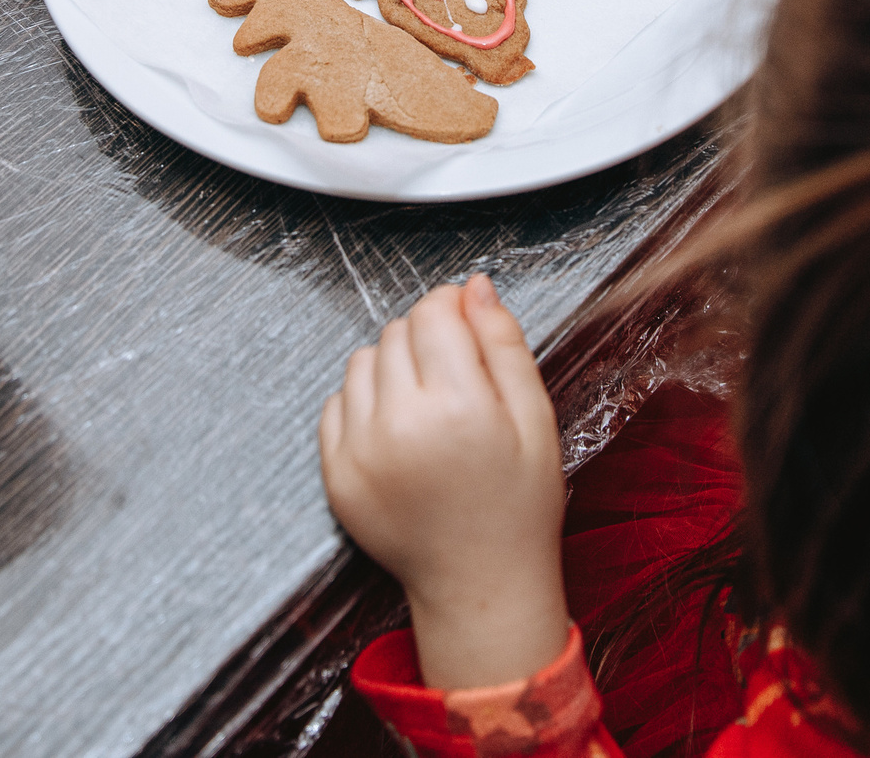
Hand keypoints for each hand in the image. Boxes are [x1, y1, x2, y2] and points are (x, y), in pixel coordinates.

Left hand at [320, 276, 570, 690]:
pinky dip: (364, 404)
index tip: (466, 326)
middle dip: (425, 340)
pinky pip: (336, 402)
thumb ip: (505, 345)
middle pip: (396, 332)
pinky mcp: (334, 474)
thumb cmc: (516, 506)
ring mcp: (359, 452)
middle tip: (456, 380)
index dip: (453, 309)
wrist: (479, 584)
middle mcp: (399, 426)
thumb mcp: (536, 420)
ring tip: (427, 407)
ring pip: (361, 361)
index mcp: (458, 408)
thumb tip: (475, 286)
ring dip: (391, 368)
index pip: (433, 313)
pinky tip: (399, 431)